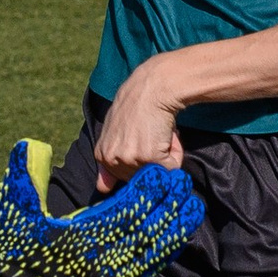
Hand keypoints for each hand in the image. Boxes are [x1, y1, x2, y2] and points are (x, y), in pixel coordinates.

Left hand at [92, 58, 184, 183]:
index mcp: (102, 155)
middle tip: (153, 135)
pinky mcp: (149, 157)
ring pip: (158, 173)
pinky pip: (171, 167)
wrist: (152, 88)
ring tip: (159, 133)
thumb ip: (108, 164)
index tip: (142, 147)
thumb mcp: (114, 133)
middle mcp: (112, 159)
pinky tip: (168, 134)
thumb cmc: (136, 107)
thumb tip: (102, 189)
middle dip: (153, 161)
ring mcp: (130, 159)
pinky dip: (175, 153)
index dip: (138, 164)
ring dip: (166, 156)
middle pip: (142, 179)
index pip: (122, 179)